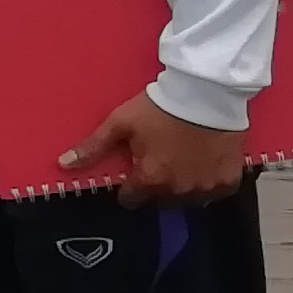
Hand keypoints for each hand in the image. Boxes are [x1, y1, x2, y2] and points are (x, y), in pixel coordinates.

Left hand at [61, 92, 248, 203]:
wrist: (206, 92)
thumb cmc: (159, 107)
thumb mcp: (121, 123)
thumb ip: (93, 147)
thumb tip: (63, 165)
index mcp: (150, 180)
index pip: (131, 200)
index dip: (129, 187)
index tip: (133, 172)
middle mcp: (178, 190)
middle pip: (159, 201)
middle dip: (155, 186)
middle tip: (158, 161)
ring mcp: (206, 187)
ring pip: (187, 199)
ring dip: (182, 187)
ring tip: (181, 162)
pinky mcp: (229, 179)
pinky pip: (215, 192)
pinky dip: (208, 182)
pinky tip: (203, 165)